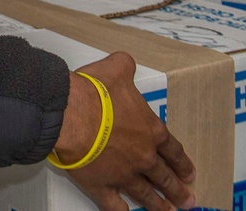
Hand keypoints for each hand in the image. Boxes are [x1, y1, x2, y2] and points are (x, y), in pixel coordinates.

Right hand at [57, 52, 195, 210]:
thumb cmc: (94, 92)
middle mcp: (142, 156)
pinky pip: (114, 204)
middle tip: (187, 200)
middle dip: (177, 189)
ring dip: (157, 205)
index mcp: (149, 130)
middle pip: (164, 176)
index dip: (182, 162)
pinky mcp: (101, 184)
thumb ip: (125, 67)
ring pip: (145, 194)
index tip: (189, 173)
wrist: (71, 113)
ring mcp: (123, 173)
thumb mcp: (116, 69)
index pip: (172, 150)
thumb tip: (126, 63)